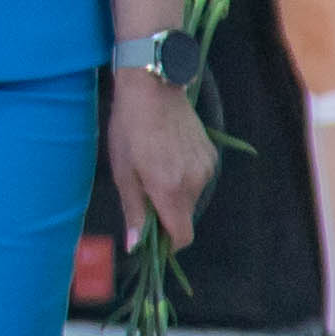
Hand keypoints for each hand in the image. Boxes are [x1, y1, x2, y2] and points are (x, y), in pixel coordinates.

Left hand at [106, 68, 215, 249]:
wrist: (152, 89)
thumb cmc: (129, 130)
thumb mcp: (123, 172)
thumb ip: (134, 211)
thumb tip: (136, 245)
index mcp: (171, 191)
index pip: (183, 236)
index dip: (169, 244)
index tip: (154, 238)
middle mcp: (195, 183)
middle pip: (185, 216)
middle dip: (167, 213)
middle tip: (145, 192)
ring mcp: (206, 168)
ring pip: (191, 197)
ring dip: (175, 193)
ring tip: (155, 167)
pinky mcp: (211, 154)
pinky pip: (198, 178)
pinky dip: (184, 176)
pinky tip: (169, 155)